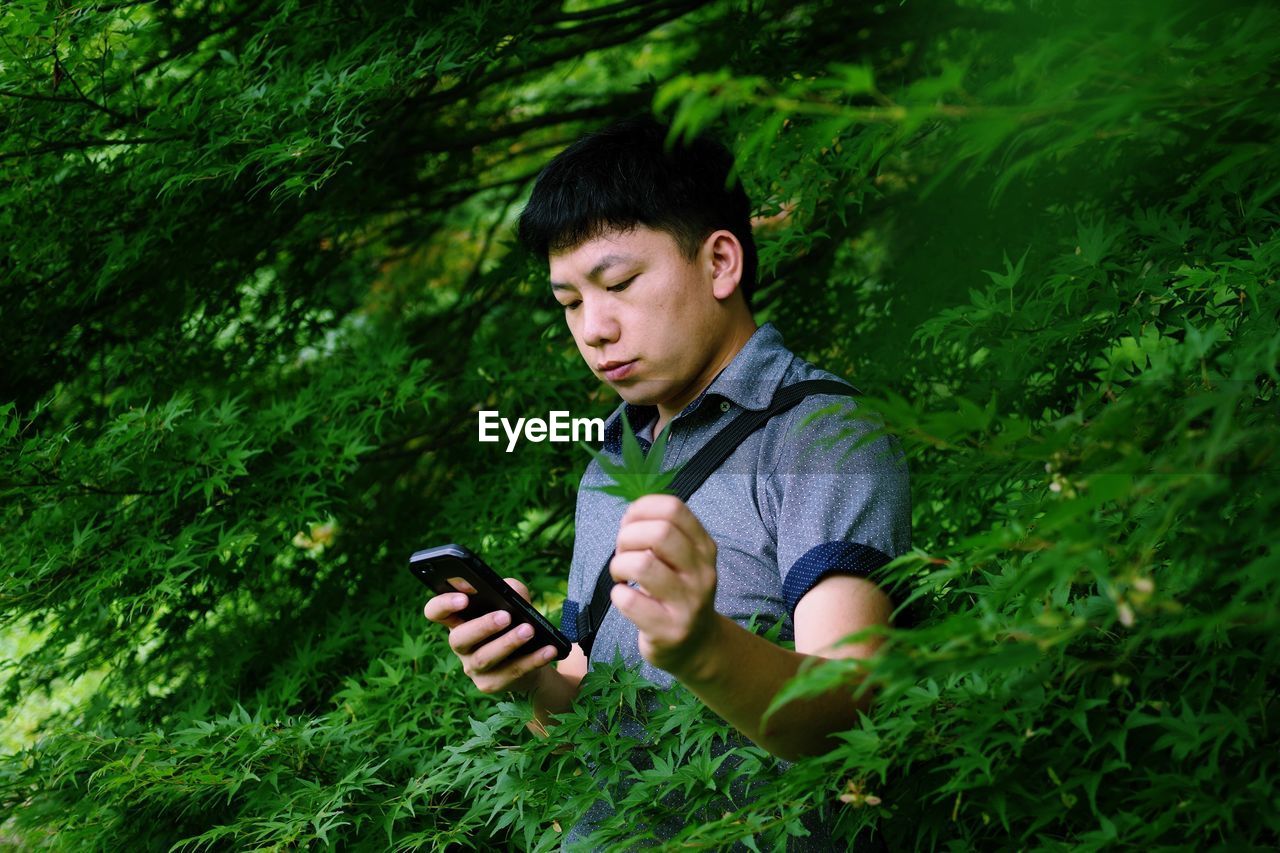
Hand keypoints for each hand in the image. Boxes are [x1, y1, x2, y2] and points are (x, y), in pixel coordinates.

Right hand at [422, 576, 558, 695]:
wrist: (533, 656)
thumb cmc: (516, 621)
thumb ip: (511, 590)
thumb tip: (511, 591)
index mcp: (458, 620)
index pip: (435, 611)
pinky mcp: (491, 684)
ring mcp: (473, 668)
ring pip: (484, 658)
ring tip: (529, 630)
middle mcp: (460, 645)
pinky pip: (511, 672)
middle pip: (458, 638)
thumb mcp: (514, 603)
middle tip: (505, 616)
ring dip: (508, 643)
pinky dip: (533, 660)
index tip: (464, 598)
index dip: (443, 604)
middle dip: (481, 626)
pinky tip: (549, 649)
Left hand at [609, 494, 720, 675]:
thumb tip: (629, 516)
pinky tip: (624, 598)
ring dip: (619, 565)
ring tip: (620, 576)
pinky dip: (617, 595)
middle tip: (623, 553)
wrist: (696, 646)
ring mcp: (688, 603)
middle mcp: (701, 573)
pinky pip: (629, 601)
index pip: (674, 508)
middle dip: (628, 537)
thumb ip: (661, 535)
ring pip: (643, 565)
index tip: (629, 524)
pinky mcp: (668, 630)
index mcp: (704, 548)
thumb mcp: (683, 560)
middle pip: (660, 532)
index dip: (642, 509)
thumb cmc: (677, 594)